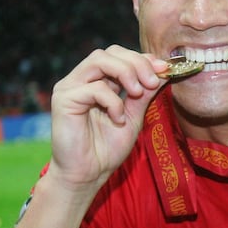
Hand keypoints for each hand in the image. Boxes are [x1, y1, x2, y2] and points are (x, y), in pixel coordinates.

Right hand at [46, 45, 168, 191]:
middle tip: (152, 82)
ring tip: (137, 93)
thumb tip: (164, 71)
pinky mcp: (63, 99)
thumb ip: (144, 94)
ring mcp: (70, 87)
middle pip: (110, 52)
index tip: (164, 69)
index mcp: (97, 81)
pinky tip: (117, 119)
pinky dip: (112, 101)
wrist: (87, 175)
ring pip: (100, 60)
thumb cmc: (107, 149)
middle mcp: (81, 79)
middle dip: (136, 63)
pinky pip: (94, 87)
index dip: (142, 58)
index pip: (120, 56)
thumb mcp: (133, 117)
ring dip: (126, 73)